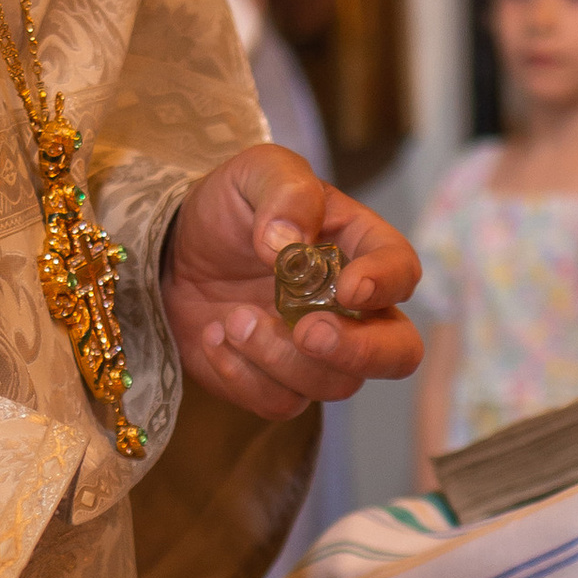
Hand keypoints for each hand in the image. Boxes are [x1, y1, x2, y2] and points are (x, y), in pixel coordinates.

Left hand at [165, 142, 421, 419]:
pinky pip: (281, 404)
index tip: (348, 287)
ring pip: (335, 384)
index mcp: (360, 249)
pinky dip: (242, 377)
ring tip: (231, 319)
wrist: (174, 253)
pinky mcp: (279, 383)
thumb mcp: (254, 174)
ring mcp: (319, 352)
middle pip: (398, 353)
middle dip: (359, 351)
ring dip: (279, 358)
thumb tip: (291, 242)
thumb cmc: (229, 208)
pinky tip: (215, 339)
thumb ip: (284, 191)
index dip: (386, 284)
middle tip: (306, 331)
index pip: (403, 271)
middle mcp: (353, 309)